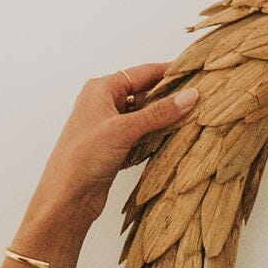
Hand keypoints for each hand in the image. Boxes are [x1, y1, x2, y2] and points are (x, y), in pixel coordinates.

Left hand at [19, 63, 199, 263]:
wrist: (66, 197)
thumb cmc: (83, 157)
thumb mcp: (124, 129)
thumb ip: (158, 113)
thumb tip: (190, 95)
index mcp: (101, 89)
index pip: (143, 73)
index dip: (170, 71)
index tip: (197, 71)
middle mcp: (104, 103)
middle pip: (145, 92)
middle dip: (170, 95)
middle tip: (200, 96)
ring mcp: (109, 126)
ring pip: (144, 114)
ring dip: (165, 117)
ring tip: (194, 115)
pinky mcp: (114, 146)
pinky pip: (142, 133)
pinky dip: (156, 134)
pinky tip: (175, 137)